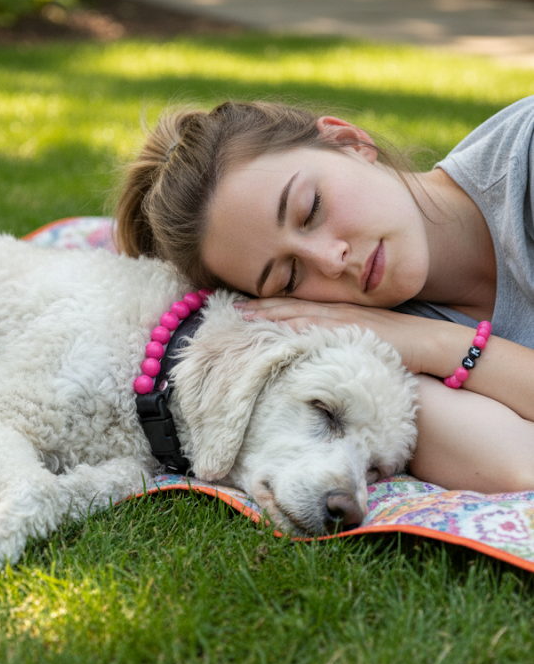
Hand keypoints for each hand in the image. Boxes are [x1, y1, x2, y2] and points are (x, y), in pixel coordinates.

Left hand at [234, 296, 458, 375]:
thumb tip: (316, 357)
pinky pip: (318, 327)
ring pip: (298, 313)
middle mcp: (337, 312)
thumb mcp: (363, 343)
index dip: (268, 306)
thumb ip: (339, 344)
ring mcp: (344, 319)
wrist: (434, 346)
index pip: (296, 307)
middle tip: (228, 307)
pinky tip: (276, 327)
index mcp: (337, 314)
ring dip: (269, 313)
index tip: (240, 307)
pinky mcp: (353, 330)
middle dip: (259, 307)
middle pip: (290, 306)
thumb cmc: (401, 348)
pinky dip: (295, 326)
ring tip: (241, 315)